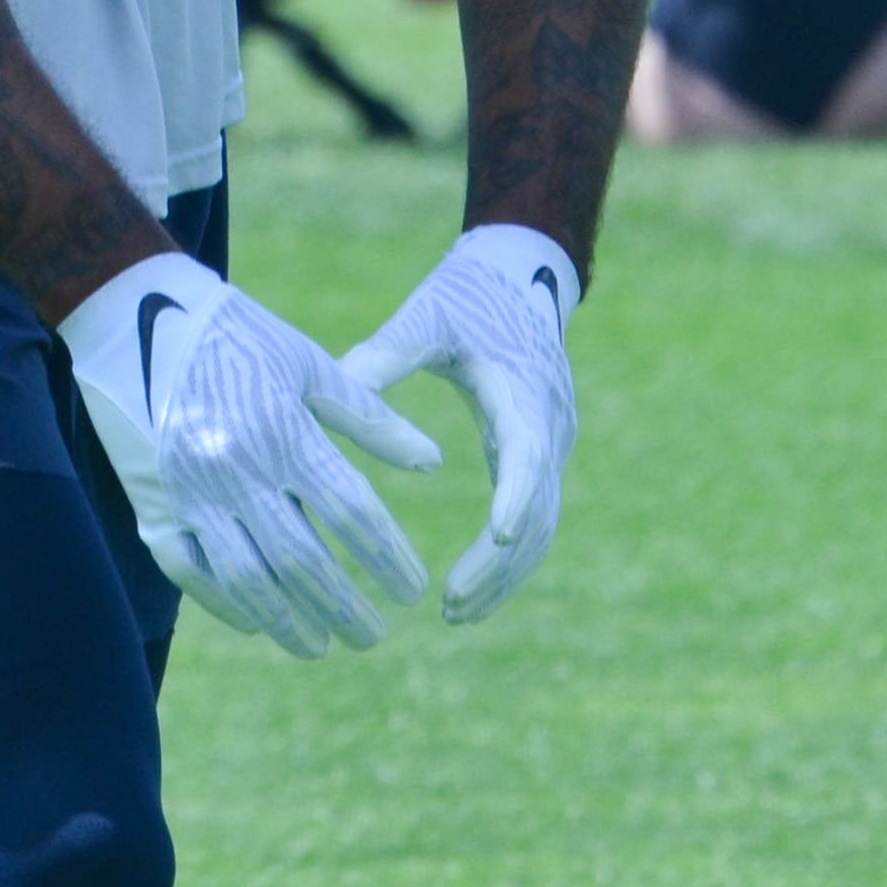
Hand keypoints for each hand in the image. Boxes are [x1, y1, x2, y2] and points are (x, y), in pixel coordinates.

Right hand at [61, 252, 435, 657]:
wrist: (136, 315)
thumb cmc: (239, 336)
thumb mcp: (309, 365)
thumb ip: (370, 418)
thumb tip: (432, 463)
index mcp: (281, 430)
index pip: (349, 512)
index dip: (387, 556)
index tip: (412, 590)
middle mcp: (234, 470)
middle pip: (300, 559)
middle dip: (342, 606)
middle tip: (375, 635)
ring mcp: (189, 495)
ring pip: (245, 578)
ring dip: (288, 621)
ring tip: (322, 645)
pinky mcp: (154, 506)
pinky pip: (191, 572)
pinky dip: (226, 604)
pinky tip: (259, 624)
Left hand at [341, 225, 581, 624]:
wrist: (522, 274)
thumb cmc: (467, 292)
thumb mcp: (425, 315)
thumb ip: (384, 354)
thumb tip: (333, 392)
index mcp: (523, 387)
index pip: (529, 452)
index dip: (516, 496)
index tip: (495, 536)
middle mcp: (550, 422)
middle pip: (540, 508)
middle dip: (501, 561)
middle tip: (450, 605)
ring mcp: (553, 441)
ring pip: (543, 524)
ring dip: (505, 571)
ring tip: (456, 612)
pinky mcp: (542, 454)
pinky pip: (536, 516)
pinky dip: (509, 557)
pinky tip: (471, 589)